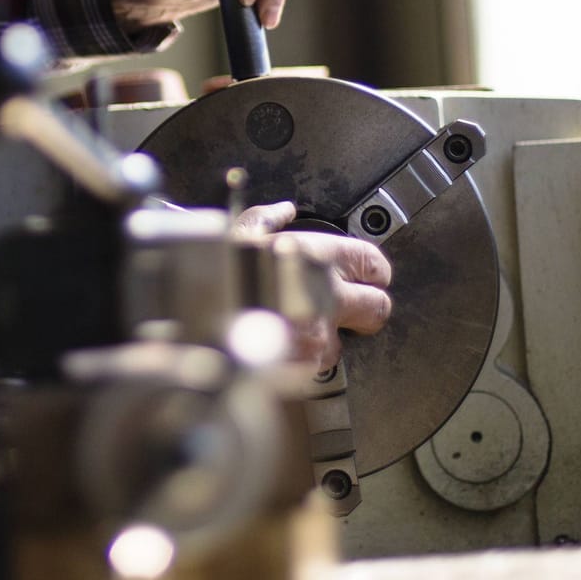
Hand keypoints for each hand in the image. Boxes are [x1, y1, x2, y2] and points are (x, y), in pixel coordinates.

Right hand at [235, 202, 392, 373]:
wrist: (203, 326)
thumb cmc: (220, 277)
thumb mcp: (241, 232)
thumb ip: (267, 219)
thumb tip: (283, 211)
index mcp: (319, 254)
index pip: (373, 263)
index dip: (371, 271)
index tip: (366, 276)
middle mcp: (328, 294)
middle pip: (377, 308)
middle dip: (366, 311)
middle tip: (350, 310)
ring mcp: (321, 334)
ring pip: (341, 344)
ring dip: (324, 342)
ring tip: (297, 333)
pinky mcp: (307, 367)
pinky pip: (314, 369)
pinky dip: (300, 364)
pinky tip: (281, 351)